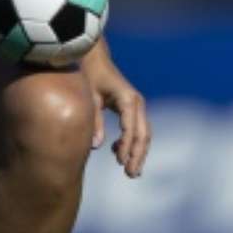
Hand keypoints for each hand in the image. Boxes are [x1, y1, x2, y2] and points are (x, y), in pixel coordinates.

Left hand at [81, 41, 150, 178]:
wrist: (95, 58)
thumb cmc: (90, 75)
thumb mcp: (89, 96)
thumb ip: (94, 121)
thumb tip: (96, 146)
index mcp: (127, 99)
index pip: (130, 127)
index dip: (127, 146)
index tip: (120, 162)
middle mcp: (136, 102)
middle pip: (143, 133)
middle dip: (138, 155)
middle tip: (131, 174)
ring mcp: (136, 105)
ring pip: (143, 134)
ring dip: (138, 153)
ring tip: (131, 172)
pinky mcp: (132, 109)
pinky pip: (137, 129)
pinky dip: (131, 143)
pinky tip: (118, 153)